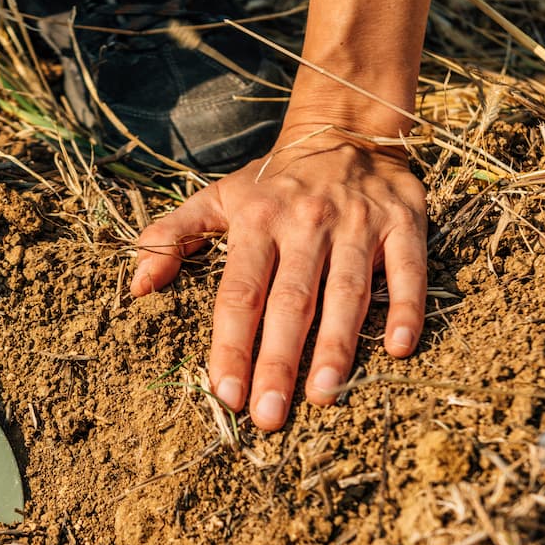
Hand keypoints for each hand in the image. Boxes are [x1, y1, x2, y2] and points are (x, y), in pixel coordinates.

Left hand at [130, 131, 426, 430]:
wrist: (344, 128)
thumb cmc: (272, 183)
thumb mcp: (216, 199)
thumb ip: (170, 238)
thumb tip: (136, 286)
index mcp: (256, 223)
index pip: (239, 294)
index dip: (231, 345)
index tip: (225, 394)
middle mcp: (305, 225)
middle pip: (290, 303)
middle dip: (277, 362)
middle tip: (269, 416)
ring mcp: (357, 224)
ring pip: (346, 292)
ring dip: (336, 346)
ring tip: (324, 396)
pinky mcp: (403, 222)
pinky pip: (407, 269)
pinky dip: (406, 307)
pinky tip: (399, 349)